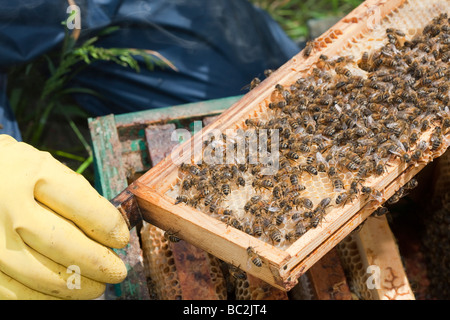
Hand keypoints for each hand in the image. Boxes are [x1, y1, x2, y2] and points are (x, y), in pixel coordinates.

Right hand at [0, 135, 129, 298]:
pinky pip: (14, 292)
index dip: (108, 227)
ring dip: (77, 287)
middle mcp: (8, 202)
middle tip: (118, 272)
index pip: (82, 204)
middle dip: (99, 263)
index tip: (122, 240)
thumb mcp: (47, 168)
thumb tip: (112, 234)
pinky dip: (46, 298)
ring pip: (40, 274)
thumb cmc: (21, 176)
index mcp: (33, 171)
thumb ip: (77, 197)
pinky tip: (66, 294)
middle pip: (62, 243)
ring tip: (98, 287)